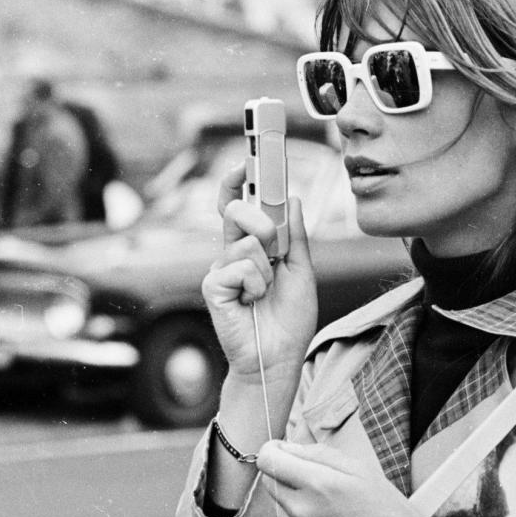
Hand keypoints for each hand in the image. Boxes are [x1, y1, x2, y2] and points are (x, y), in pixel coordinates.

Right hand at [202, 164, 317, 382]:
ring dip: (267, 270)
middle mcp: (231, 253)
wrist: (279, 357)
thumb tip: (294, 197)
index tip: (250, 158)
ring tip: (264, 293)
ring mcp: (220, 270)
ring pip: (246, 243)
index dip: (240, 180)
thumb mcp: (302, 271)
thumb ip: (296, 236)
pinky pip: (240, 267)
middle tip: (275, 250)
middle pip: (237, 211)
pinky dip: (255, 285)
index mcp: (252, 246)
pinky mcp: (213, 287)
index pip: (240, 204)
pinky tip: (252, 303)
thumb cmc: (289, 320)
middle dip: (263, 223)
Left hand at [255, 441, 452, 516]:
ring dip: (296, 501)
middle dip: (284, 474)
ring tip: (331, 508)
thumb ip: (320, 454)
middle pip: (269, 483)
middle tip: (314, 477)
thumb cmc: (389, 513)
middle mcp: (301, 512)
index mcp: (317, 484)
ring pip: (281, 508)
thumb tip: (288, 448)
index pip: (268, 460)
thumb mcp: (361, 470)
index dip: (273, 450)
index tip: (283, 450)